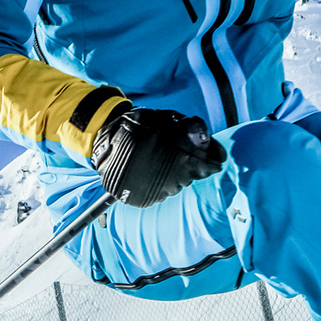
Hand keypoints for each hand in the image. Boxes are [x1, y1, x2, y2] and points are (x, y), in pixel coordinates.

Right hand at [90, 106, 225, 207]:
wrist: (106, 140)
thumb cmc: (142, 125)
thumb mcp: (170, 119)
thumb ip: (194, 130)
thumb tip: (214, 149)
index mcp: (184, 163)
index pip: (210, 168)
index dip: (210, 159)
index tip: (207, 154)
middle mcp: (173, 183)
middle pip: (193, 176)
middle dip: (188, 164)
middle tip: (172, 150)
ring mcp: (158, 194)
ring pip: (176, 185)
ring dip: (172, 173)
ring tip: (157, 158)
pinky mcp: (144, 201)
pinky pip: (160, 192)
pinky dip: (157, 182)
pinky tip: (148, 169)